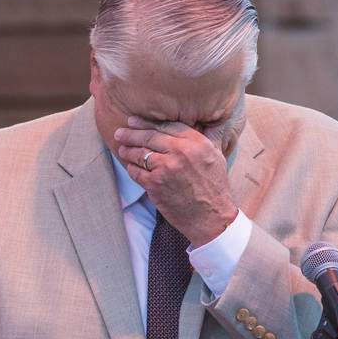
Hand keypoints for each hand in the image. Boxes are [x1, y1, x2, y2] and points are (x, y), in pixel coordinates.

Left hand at [114, 116, 237, 245]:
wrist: (210, 217)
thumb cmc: (215, 188)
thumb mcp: (217, 156)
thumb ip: (210, 137)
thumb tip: (211, 121)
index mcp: (196, 142)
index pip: (166, 125)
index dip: (147, 122)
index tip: (134, 121)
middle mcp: (180, 151)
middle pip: (149, 136)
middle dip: (131, 133)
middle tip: (120, 133)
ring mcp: (166, 167)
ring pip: (139, 153)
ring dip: (127, 151)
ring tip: (122, 149)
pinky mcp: (155, 184)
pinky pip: (136, 172)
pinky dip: (131, 169)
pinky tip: (131, 167)